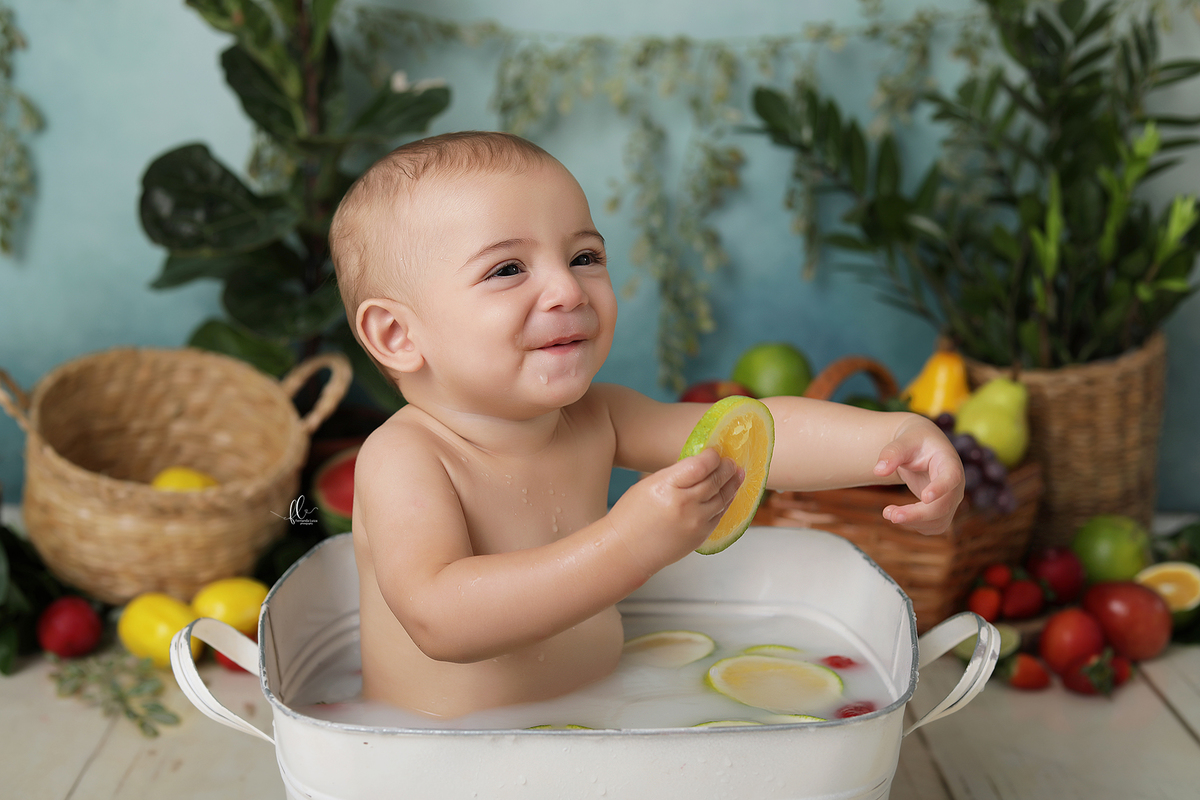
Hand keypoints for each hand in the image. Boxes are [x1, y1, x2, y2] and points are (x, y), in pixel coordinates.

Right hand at [606, 448, 743, 574]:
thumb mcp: (648, 485)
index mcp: (667, 487)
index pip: (701, 465)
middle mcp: (684, 505)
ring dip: (732, 484)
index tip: (714, 453)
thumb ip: (675, 474)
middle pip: (715, 481)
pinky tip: (727, 494)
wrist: (627, 550)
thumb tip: (700, 465)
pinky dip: (725, 502)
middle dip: (726, 468)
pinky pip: (719, 515)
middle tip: (731, 461)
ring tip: (736, 474)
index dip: (712, 457)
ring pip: (722, 498)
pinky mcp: (700, 536)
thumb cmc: (631, 516)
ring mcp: (695, 523)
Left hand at [873, 415, 964, 534]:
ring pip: (938, 520)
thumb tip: (878, 471)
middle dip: (917, 514)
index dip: (941, 488)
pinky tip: (896, 514)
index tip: (925, 498)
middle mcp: (955, 484)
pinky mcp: (942, 511)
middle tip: (890, 515)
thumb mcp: (902, 442)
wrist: (920, 448)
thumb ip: (891, 454)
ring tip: (887, 512)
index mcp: (949, 462)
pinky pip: (933, 526)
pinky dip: (914, 525)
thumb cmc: (913, 442)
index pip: (951, 477)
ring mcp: (951, 500)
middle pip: (943, 506)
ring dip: (913, 522)